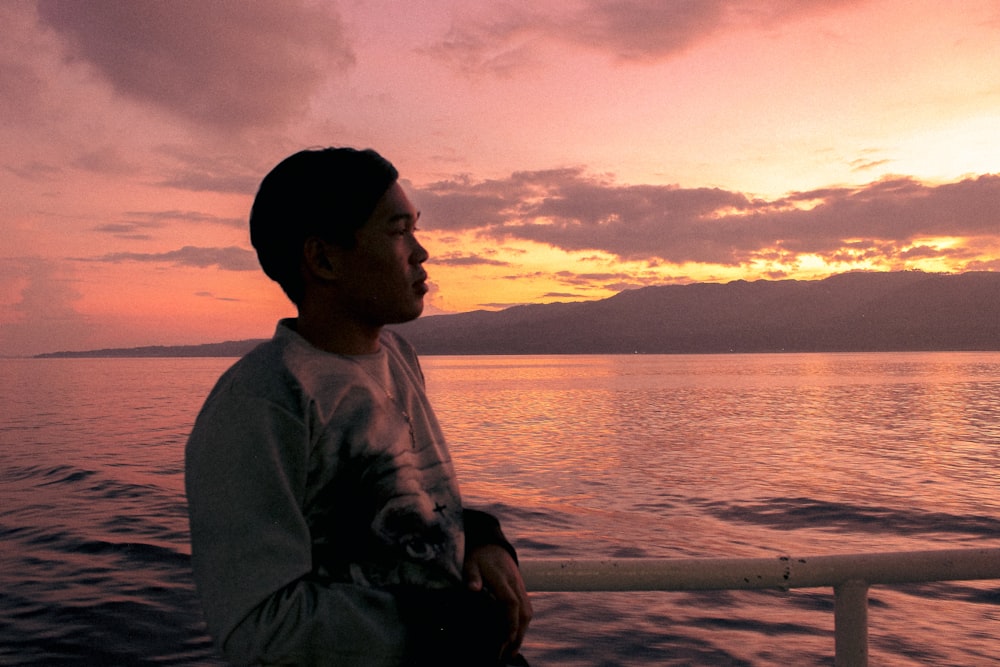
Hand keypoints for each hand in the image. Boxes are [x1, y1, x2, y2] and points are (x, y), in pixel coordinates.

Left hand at [464, 544, 532, 660]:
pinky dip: (523, 625)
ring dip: (522, 632)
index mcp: (502, 579)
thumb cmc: (479, 557)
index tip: (504, 640)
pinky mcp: (521, 590)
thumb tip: (472, 589)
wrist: (492, 545)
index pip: (510, 603)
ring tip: (512, 651)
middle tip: (508, 654)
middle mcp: (515, 584)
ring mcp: (520, 587)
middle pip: (523, 612)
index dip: (510, 622)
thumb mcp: (470, 563)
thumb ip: (472, 576)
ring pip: (527, 612)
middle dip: (518, 634)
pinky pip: (526, 609)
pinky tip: (516, 636)